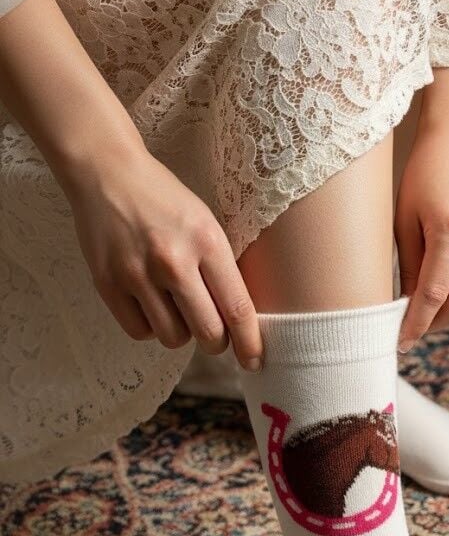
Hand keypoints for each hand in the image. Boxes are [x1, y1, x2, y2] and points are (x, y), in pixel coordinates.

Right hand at [63, 140, 262, 369]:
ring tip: (175, 307)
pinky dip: (149, 327)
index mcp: (207, 242)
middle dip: (216, 342)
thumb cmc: (165, 201)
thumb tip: (241, 322)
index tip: (254, 362)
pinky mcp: (107, 283)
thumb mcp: (206, 225)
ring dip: (180, 332)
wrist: (107, 173)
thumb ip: (223, 271)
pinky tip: (150, 304)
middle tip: (213, 334)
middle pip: (208, 333)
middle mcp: (173, 260)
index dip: (250, 343)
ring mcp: (137, 273)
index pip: (237, 309)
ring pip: (173, 338)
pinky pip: (140, 332)